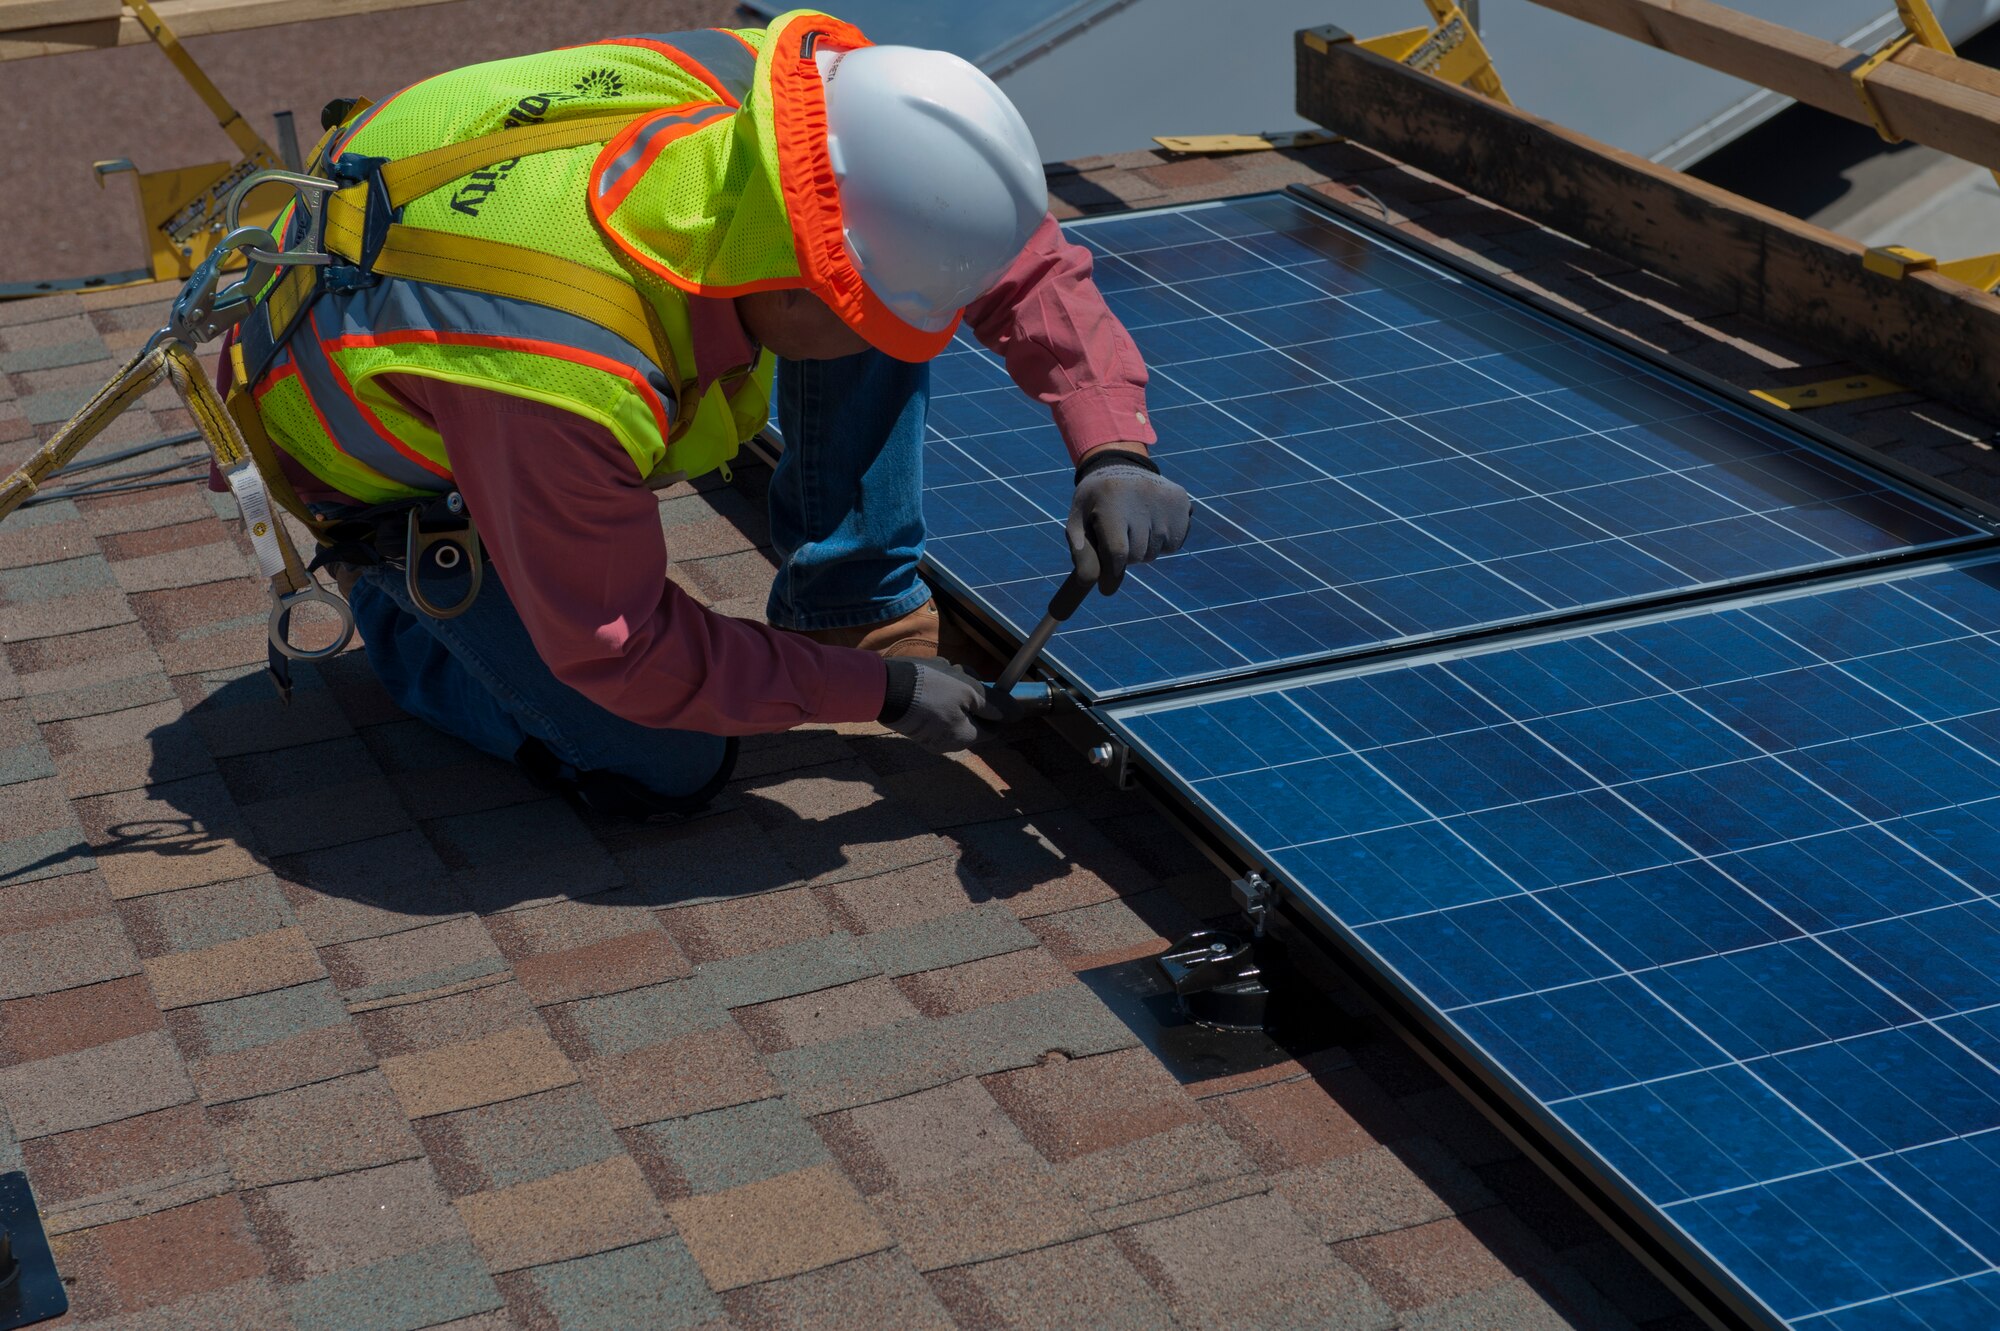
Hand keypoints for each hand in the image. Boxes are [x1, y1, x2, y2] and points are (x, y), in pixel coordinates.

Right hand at [879, 657, 1004, 752]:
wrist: (884, 687)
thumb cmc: (931, 688)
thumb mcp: (969, 691)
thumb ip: (994, 705)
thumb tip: (1016, 714)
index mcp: (964, 738)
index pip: (992, 729)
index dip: (994, 709)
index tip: (988, 689)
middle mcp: (947, 745)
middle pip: (971, 719)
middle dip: (970, 697)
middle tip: (961, 675)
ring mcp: (928, 739)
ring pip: (952, 714)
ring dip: (953, 694)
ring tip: (942, 675)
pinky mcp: (913, 728)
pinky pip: (934, 713)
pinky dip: (936, 698)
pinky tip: (927, 682)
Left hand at [1066, 447, 1192, 593]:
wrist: (1120, 467)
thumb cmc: (1095, 503)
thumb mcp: (1077, 524)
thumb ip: (1083, 555)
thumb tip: (1103, 588)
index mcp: (1111, 500)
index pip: (1118, 552)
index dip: (1113, 572)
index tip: (1107, 586)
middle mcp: (1142, 496)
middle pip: (1138, 555)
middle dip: (1127, 557)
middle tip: (1119, 537)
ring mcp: (1165, 499)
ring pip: (1157, 551)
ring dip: (1144, 549)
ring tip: (1134, 526)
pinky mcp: (1181, 501)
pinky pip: (1174, 544)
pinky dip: (1162, 542)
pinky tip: (1151, 522)